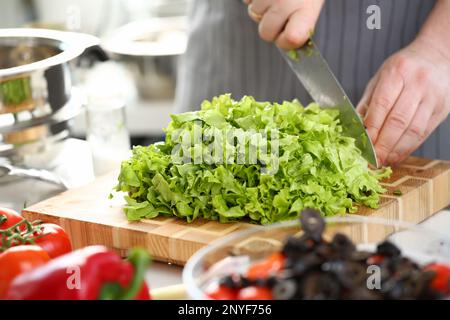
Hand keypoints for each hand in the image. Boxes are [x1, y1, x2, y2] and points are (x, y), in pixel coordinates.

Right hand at [243, 0, 323, 48]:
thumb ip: (302, 21)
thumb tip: (286, 40)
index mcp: (307, 7)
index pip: (291, 39)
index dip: (286, 41)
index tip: (289, 35)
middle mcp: (286, 0)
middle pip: (265, 33)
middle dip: (270, 25)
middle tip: (280, 11)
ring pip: (253, 14)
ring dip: (261, 6)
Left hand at [357, 39, 449, 164]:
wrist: (437, 56)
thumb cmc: (403, 68)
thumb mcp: (380, 77)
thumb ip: (368, 102)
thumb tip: (356, 129)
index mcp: (397, 72)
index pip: (382, 105)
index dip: (372, 128)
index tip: (363, 145)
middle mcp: (417, 83)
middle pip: (398, 121)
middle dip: (383, 144)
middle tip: (372, 160)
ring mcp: (433, 96)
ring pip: (413, 130)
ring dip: (396, 150)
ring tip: (383, 162)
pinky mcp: (442, 109)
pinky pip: (424, 133)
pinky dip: (409, 148)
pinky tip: (397, 156)